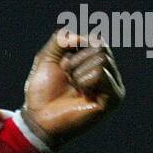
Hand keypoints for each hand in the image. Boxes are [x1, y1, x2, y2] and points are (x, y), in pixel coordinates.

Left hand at [21, 29, 124, 148]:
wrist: (38, 117)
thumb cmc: (43, 90)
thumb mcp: (47, 57)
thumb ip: (61, 39)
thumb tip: (84, 36)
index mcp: (95, 62)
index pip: (96, 39)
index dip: (74, 48)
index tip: (63, 67)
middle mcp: (108, 72)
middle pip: (101, 46)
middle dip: (75, 61)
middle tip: (68, 79)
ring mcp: (113, 85)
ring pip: (101, 59)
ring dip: (78, 72)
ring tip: (74, 88)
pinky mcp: (114, 98)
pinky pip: (101, 73)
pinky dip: (84, 81)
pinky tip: (81, 94)